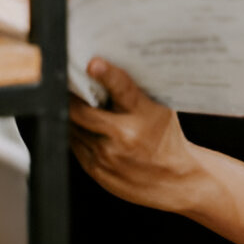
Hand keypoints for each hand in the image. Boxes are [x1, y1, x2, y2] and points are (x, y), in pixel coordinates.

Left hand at [69, 58, 209, 213]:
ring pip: (74, 127)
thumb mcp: (161, 108)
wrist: (174, 180)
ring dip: (71, 114)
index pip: (123, 89)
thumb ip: (135, 91)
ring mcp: (107, 155)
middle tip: (69, 83)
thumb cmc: (165, 137)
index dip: (106, 74)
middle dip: (72, 96)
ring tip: (75, 103)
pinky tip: (84, 125)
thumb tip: (105, 66)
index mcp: (144, 115)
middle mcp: (124, 136)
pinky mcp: (96, 169)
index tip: (93, 63)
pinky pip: (74, 143)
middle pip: (82, 111)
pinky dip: (75, 131)